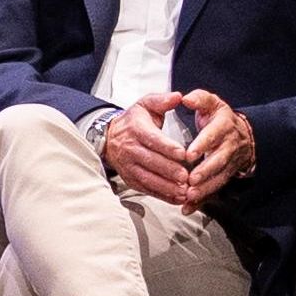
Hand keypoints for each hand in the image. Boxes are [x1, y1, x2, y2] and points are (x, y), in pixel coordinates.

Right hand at [106, 90, 247, 207]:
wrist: (109, 137)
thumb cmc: (134, 121)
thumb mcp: (146, 104)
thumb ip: (162, 100)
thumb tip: (177, 97)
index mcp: (136, 129)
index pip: (152, 140)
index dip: (168, 148)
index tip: (183, 154)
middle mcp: (129, 149)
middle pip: (151, 162)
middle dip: (170, 171)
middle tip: (186, 177)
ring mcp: (128, 166)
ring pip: (148, 178)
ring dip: (166, 186)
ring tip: (183, 190)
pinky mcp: (130, 178)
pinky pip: (146, 189)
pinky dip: (161, 195)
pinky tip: (176, 198)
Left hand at [167, 88, 253, 203]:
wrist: (243, 134)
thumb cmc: (219, 118)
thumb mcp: (212, 103)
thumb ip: (199, 99)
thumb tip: (185, 98)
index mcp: (224, 126)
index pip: (215, 135)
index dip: (203, 144)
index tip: (189, 153)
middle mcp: (228, 146)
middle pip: (219, 160)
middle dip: (206, 170)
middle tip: (191, 179)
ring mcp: (229, 163)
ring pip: (219, 177)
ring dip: (204, 188)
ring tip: (189, 196)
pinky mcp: (225, 175)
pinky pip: (215, 189)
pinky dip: (202, 200)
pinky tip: (188, 208)